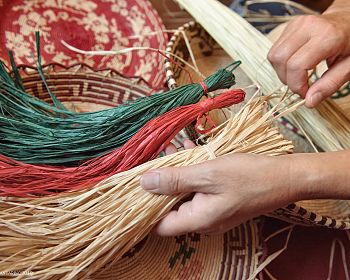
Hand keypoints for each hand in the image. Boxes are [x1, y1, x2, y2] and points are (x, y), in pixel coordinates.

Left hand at [141, 153, 297, 235]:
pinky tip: (188, 152)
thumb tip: (143, 183)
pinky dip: (191, 173)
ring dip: (176, 174)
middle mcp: (202, 220)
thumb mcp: (207, 174)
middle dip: (159, 185)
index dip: (143, 209)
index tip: (133, 188)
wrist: (284, 178)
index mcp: (197, 219)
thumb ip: (175, 180)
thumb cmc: (248, 176)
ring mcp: (212, 211)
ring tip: (169, 151)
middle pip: (170, 207)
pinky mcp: (220, 201)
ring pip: (184, 195)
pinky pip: (198, 189)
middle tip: (151, 162)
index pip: (159, 224)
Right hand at [268, 8, 349, 107]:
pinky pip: (275, 50)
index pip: (297, 65)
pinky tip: (295, 64)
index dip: (297, 85)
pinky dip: (281, 63)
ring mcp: (297, 24)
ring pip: (273, 55)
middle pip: (280, 59)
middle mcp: (308, 26)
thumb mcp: (349, 68)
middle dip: (287, 79)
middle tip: (301, 85)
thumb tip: (309, 102)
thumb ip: (330, 85)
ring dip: (281, 72)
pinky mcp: (289, 26)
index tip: (305, 93)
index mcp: (327, 36)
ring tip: (298, 75)